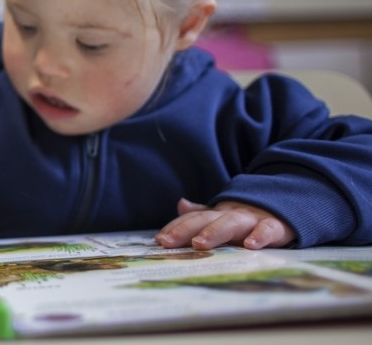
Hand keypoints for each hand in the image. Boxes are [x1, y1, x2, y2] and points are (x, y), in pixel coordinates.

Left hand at [155, 198, 294, 250]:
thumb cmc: (249, 217)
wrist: (289, 204)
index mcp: (218, 213)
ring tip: (200, 244)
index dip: (175, 228)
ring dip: (215, 232)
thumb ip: (203, 214)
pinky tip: (250, 245)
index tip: (159, 240)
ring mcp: (253, 219)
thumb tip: (180, 204)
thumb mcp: (225, 215)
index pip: (192, 219)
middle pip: (206, 220)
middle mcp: (232, 214)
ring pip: (231, 223)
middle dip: (186, 230)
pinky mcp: (276, 225)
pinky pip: (268, 229)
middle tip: (168, 242)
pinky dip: (260, 236)